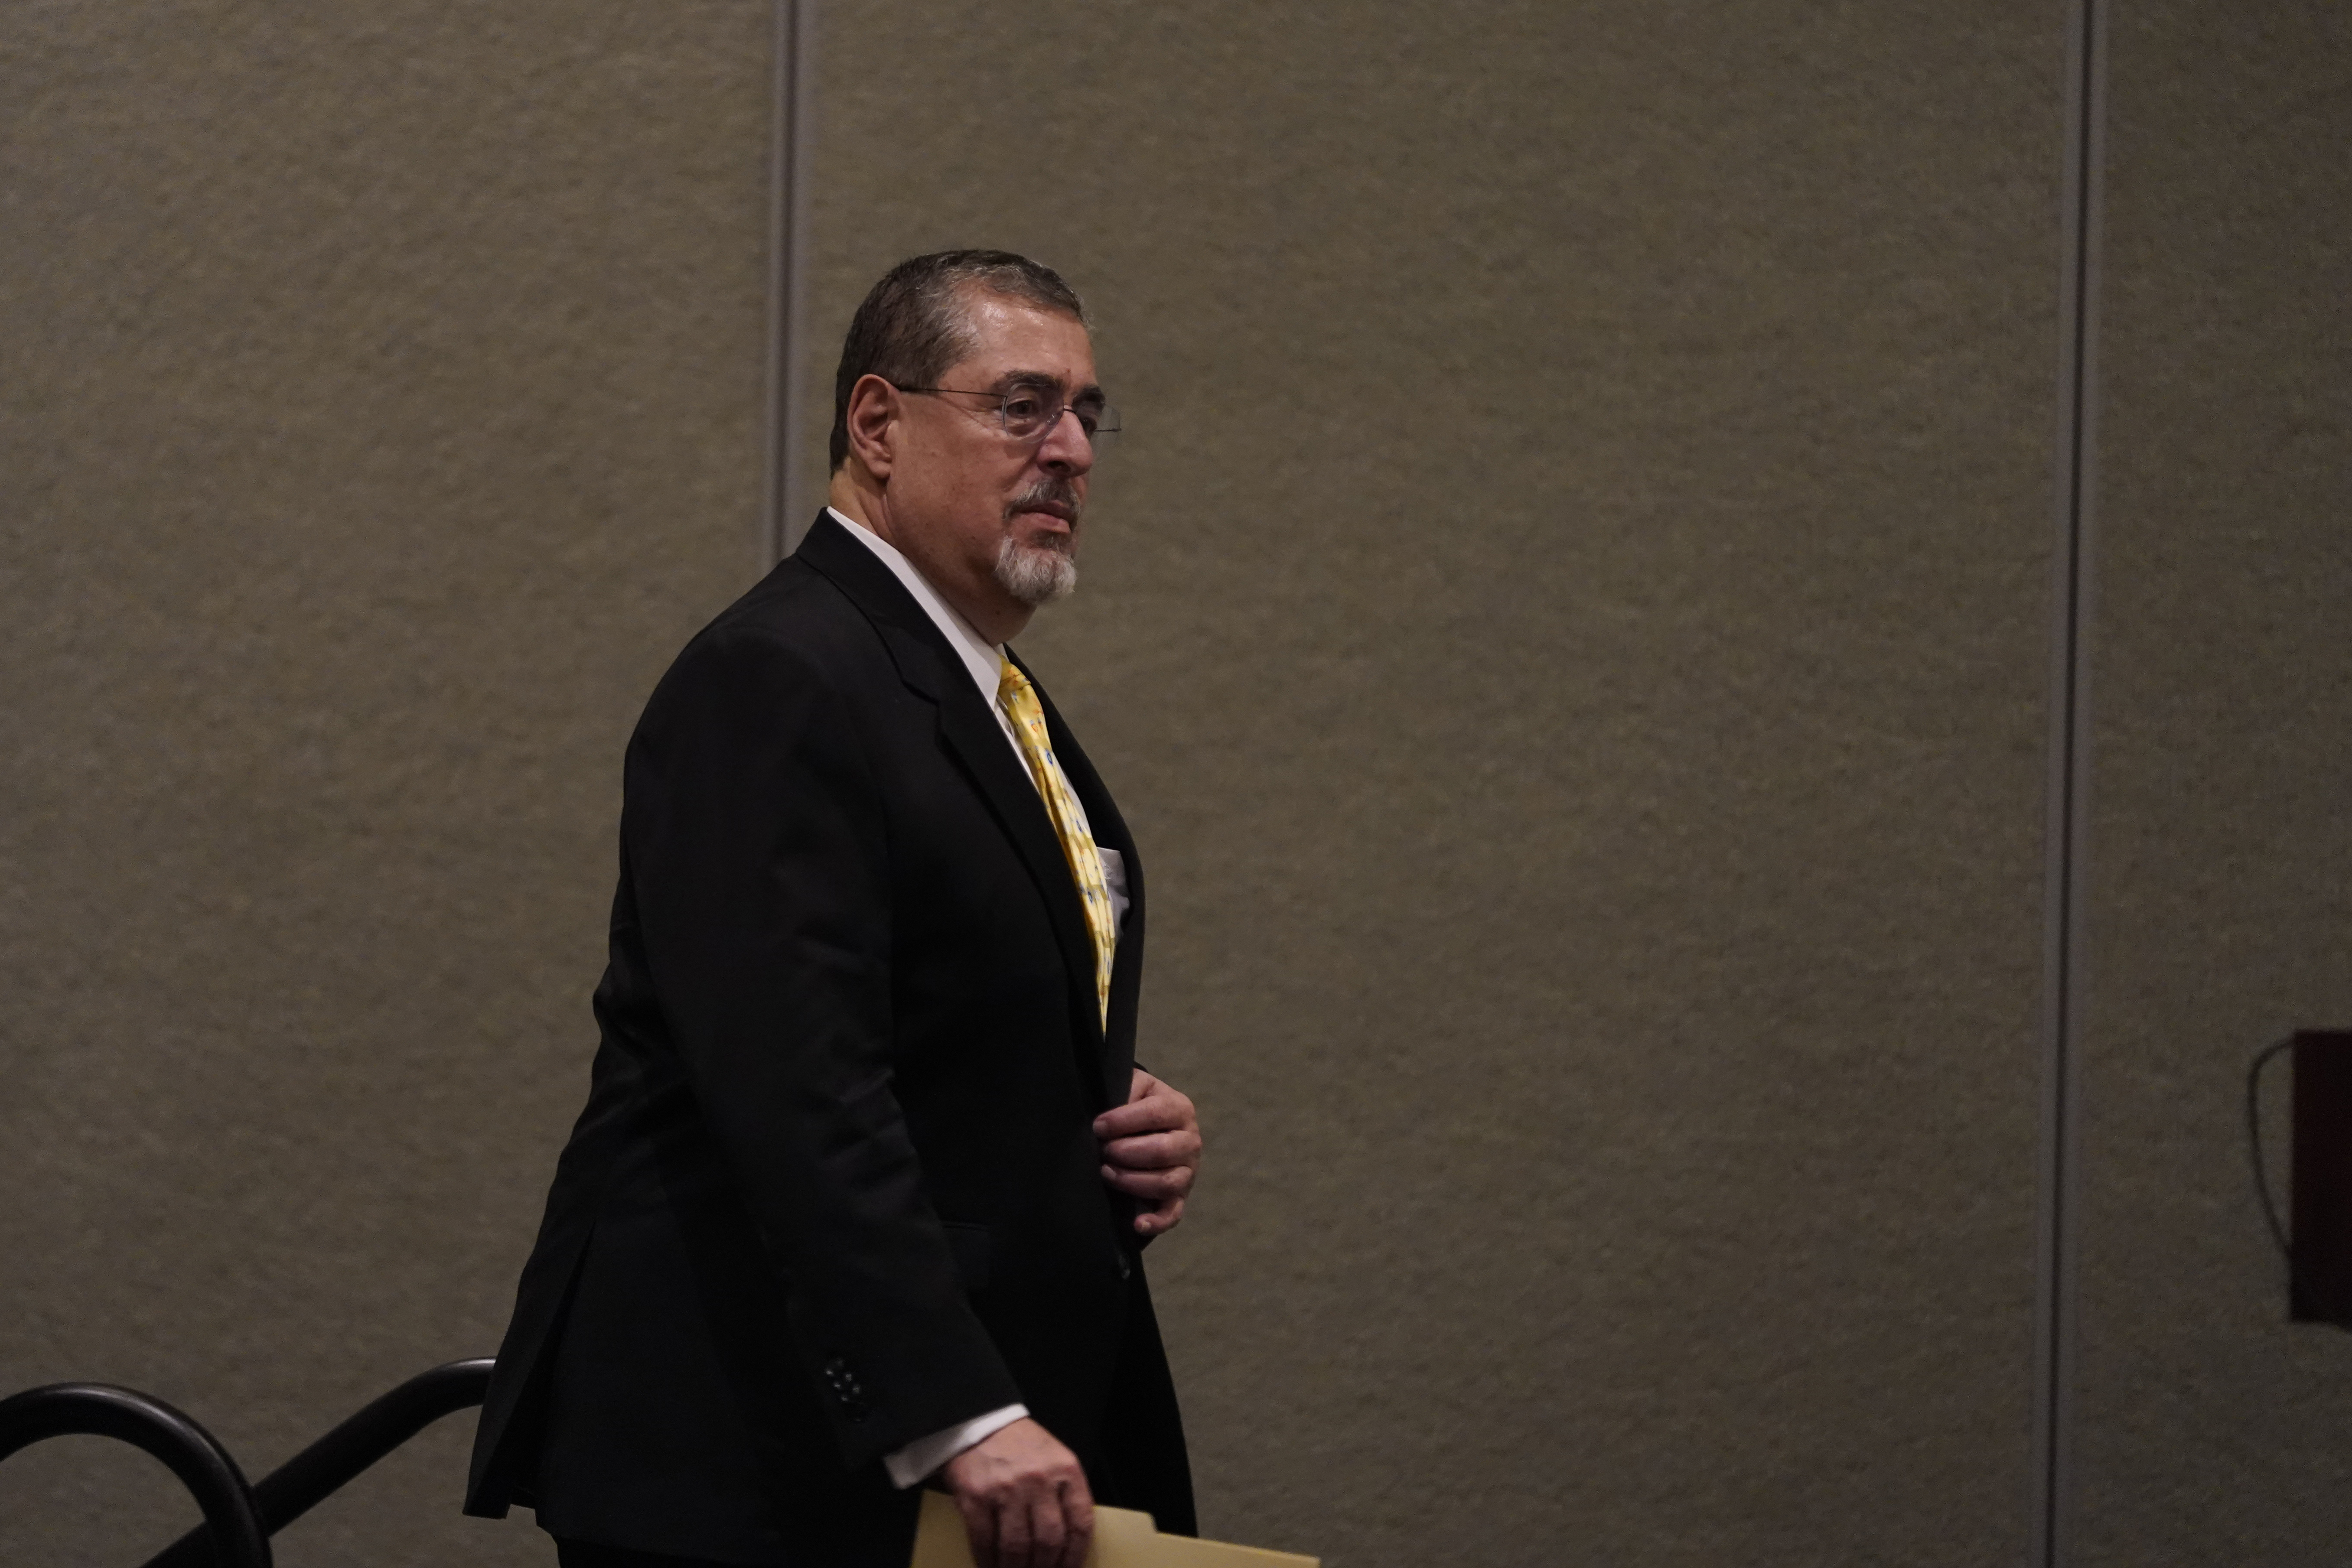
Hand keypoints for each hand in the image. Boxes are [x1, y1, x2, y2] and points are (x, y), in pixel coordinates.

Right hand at [942, 1417, 1093, 1567]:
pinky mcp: (976, 1496)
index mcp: (1066, 1470)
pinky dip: (987, 1561)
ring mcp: (1006, 1488)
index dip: (1076, 1556)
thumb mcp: (1055, 1460)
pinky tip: (989, 1567)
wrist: (980, 1421)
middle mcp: (1039, 1480)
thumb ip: (1065, 1495)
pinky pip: (984, 1541)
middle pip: (1049, 1540)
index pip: (1080, 1523)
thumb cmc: (1021, 1446)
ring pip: (1017, 1546)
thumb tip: (1067, 1544)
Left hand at [1093, 1068, 1200, 1236]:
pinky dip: (1156, 1222)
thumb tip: (1106, 1117)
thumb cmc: (1134, 1104)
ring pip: (1166, 1182)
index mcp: (1179, 1108)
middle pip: (1163, 1151)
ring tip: (1106, 1173)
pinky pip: (1173, 1214)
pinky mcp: (1179, 1196)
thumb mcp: (1132, 1087)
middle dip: (1126, 1152)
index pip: (1156, 1114)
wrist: (1145, 1123)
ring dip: (1132, 1181)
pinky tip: (1137, 1223)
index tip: (1097, 1127)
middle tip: (1103, 1151)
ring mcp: (1187, 1171)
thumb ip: (1125, 1092)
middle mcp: (1190, 1140)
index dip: (1123, 1121)